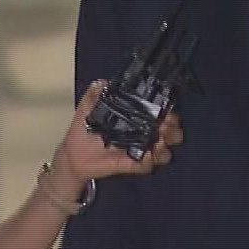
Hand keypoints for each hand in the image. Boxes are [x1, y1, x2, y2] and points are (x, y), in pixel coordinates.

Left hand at [55, 81, 183, 184]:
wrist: (74, 154)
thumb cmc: (85, 130)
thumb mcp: (88, 108)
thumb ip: (95, 94)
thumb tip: (102, 82)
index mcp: (138, 117)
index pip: (161, 112)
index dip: (168, 111)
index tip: (168, 111)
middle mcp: (145, 133)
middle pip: (172, 132)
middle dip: (173, 129)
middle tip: (164, 127)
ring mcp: (141, 151)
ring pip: (165, 151)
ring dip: (165, 146)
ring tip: (158, 142)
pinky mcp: (134, 165)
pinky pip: (148, 165)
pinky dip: (150, 162)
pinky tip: (146, 156)